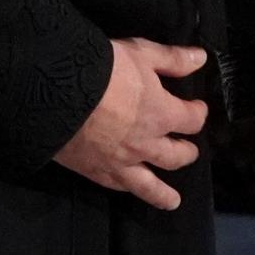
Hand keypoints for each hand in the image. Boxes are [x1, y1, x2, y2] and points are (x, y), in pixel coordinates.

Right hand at [53, 38, 207, 210]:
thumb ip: (173, 60)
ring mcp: (121, 162)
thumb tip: (200, 59)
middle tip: (189, 150)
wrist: (55, 95)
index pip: (192, 120)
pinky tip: (132, 191)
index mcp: (161, 114)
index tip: (197, 109)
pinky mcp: (96, 171)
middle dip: (187, 152)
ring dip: (164, 193)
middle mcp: (146, 144)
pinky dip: (129, 191)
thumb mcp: (141, 53)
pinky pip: (118, 187)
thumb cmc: (101, 69)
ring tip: (173, 201)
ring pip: (150, 185)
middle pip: (176, 156)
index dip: (198, 113)